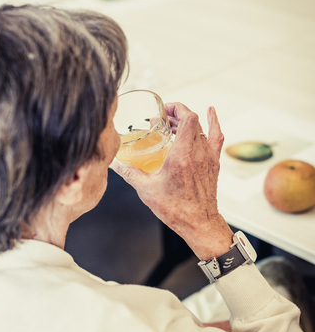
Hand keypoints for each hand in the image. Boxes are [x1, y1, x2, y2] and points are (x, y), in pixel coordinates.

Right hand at [111, 103, 233, 259]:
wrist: (199, 223)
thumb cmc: (177, 209)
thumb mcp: (147, 189)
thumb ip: (129, 173)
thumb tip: (115, 163)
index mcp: (182, 155)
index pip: (187, 119)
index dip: (176, 108)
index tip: (163, 110)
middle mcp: (198, 153)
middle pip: (193, 121)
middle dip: (177, 114)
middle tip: (162, 120)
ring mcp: (208, 157)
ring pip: (202, 128)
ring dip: (188, 121)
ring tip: (174, 123)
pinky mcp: (213, 164)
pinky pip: (216, 137)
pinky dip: (213, 123)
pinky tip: (211, 113)